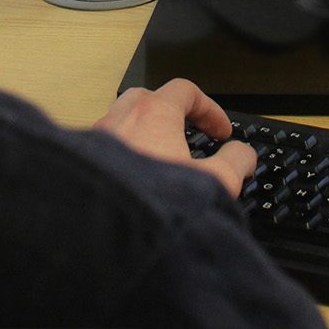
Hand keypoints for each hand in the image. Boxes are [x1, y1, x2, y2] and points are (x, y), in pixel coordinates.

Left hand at [93, 78, 257, 198]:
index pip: (185, 91)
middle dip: (172, 113)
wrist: (107, 237)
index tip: (221, 131)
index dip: (209, 108)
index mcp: (153, 113)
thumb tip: (243, 156)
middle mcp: (121, 119)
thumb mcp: (215, 183)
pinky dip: (124, 155)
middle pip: (149, 98)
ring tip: (161, 159)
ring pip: (122, 121)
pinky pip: (106, 149)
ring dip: (144, 133)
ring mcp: (97, 141)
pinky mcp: (84, 165)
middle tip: (188, 134)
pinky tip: (136, 182)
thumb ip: (235, 163)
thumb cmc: (157, 204)